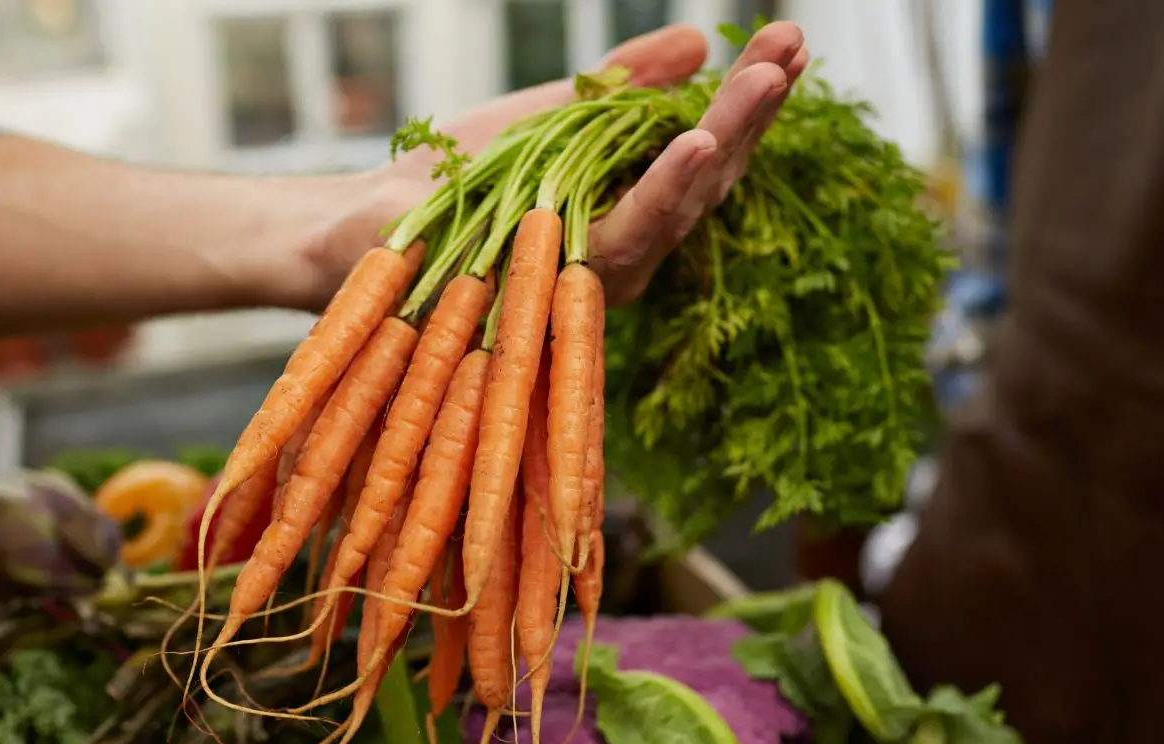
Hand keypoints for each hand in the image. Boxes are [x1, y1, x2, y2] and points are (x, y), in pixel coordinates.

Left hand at [320, 21, 807, 305]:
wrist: (368, 219)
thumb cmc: (458, 177)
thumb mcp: (555, 114)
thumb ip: (624, 85)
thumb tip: (695, 42)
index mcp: (630, 207)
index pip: (706, 150)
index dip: (750, 99)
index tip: (790, 41)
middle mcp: (627, 247)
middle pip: (708, 178)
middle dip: (754, 111)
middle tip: (795, 48)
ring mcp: (597, 271)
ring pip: (680, 206)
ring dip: (727, 138)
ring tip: (766, 81)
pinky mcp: (560, 281)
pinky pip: (625, 235)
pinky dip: (664, 189)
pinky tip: (697, 141)